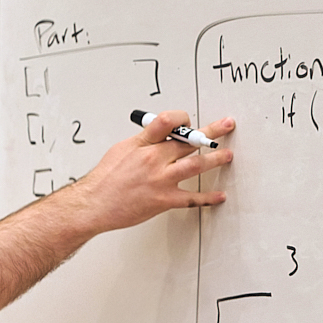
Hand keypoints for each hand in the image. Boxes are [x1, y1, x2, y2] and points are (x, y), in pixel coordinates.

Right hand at [60, 111, 234, 234]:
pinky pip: (191, 198)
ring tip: (227, 154)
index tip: (191, 122)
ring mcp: (160, 180)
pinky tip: (220, 196)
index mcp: (142, 144)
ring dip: (215, 159)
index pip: (168, 121)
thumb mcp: (121, 150)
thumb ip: (143, 142)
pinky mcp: (164, 200)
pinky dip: (208, 197)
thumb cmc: (105, 179)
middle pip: (189, 141)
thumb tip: (159, 135)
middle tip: (227, 126)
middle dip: (211, 132)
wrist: (94, 204)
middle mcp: (154, 159)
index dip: (183, 118)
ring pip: (196, 165)